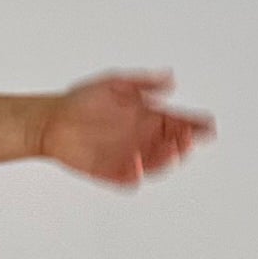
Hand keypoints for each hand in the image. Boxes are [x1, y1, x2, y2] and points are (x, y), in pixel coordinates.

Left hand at [38, 71, 214, 185]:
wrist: (51, 121)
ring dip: (165, 160)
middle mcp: (141, 138)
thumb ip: (142, 82)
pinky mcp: (111, 172)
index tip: (206, 126)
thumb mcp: (114, 83)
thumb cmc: (81, 100)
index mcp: (147, 117)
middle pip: (172, 145)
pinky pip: (129, 179)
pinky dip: (135, 176)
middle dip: (184, 143)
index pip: (179, 123)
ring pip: (156, 164)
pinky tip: (137, 166)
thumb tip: (170, 79)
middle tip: (189, 140)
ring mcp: (128, 157)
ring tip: (171, 153)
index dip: (194, 125)